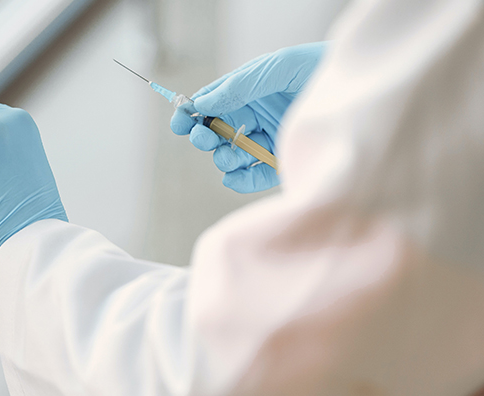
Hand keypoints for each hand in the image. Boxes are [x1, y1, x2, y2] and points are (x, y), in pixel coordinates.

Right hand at [171, 42, 326, 192]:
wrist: (365, 90)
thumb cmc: (321, 69)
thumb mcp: (277, 68)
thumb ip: (240, 86)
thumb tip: (203, 103)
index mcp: (249, 93)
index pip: (212, 104)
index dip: (191, 112)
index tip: (179, 121)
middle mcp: (256, 118)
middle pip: (217, 133)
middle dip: (205, 136)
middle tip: (203, 137)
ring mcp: (269, 142)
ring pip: (232, 156)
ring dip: (223, 158)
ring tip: (228, 156)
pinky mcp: (284, 164)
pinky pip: (253, 177)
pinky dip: (240, 180)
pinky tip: (235, 176)